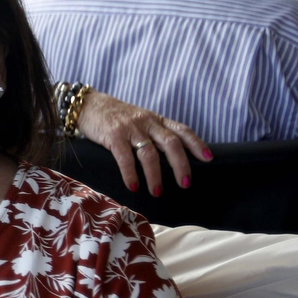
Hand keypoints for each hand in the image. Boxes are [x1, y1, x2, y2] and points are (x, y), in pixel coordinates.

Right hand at [75, 91, 212, 195]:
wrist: (88, 105)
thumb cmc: (115, 118)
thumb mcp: (139, 121)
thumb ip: (153, 134)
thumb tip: (170, 158)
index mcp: (156, 120)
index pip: (182, 130)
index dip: (197, 144)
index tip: (208, 159)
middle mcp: (147, 122)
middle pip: (171, 143)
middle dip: (180, 164)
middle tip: (185, 183)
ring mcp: (130, 128)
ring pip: (149, 153)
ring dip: (155, 175)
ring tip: (157, 192)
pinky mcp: (113, 135)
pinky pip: (125, 157)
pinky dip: (130, 173)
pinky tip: (133, 186)